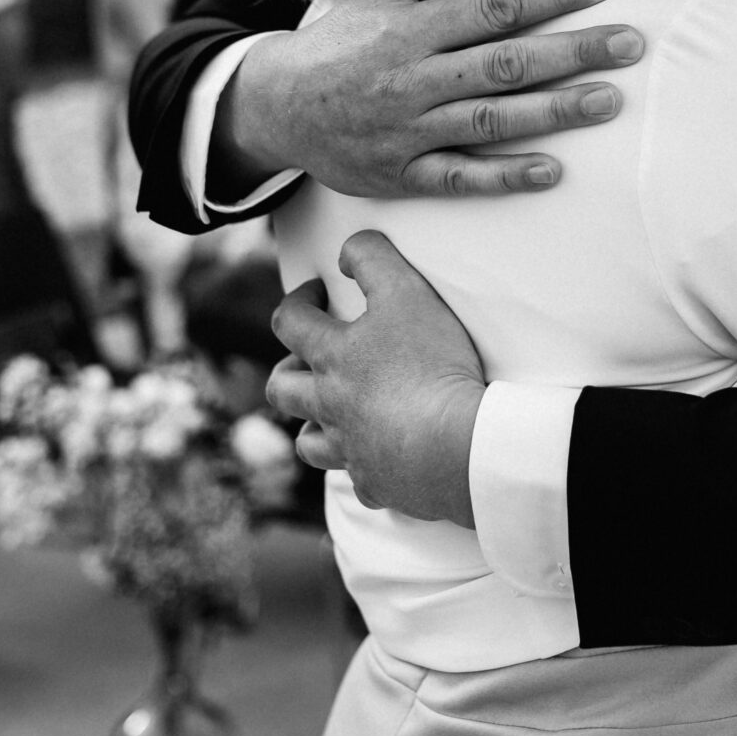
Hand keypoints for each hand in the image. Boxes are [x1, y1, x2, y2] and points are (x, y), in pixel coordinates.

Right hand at [214, 0, 643, 199]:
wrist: (278, 106)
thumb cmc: (347, 38)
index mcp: (411, 27)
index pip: (495, 7)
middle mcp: (413, 79)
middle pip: (506, 64)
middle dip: (574, 51)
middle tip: (630, 44)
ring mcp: (409, 132)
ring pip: (493, 120)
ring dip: (555, 111)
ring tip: (609, 100)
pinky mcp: (403, 176)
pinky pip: (460, 178)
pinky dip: (506, 177)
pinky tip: (553, 171)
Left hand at [265, 234, 485, 522]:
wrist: (454, 445)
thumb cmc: (431, 364)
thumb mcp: (408, 292)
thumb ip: (374, 259)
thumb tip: (346, 251)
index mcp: (333, 357)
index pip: (289, 322)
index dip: (297, 300)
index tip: (317, 292)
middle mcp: (330, 405)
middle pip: (282, 389)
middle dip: (288, 369)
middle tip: (311, 358)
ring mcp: (350, 449)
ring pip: (308, 442)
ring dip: (311, 425)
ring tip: (331, 414)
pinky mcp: (377, 484)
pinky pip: (360, 480)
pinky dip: (366, 467)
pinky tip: (383, 459)